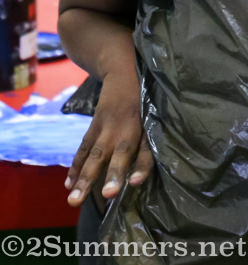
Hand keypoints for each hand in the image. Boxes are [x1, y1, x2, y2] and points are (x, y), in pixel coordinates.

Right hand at [65, 70, 151, 206]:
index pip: (147, 150)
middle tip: (109, 194)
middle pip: (120, 154)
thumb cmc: (146, 100)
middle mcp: (127, 129)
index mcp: (147, 127)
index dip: (142, 166)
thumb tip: (152, 168)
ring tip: (74, 200)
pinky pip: (84, 149)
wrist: (124, 71)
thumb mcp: (155, 115)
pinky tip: (68, 185)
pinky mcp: (95, 125)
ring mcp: (108, 127)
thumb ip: (153, 139)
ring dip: (85, 179)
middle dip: (114, 175)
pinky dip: (75, 167)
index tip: (135, 182)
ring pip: (95, 155)